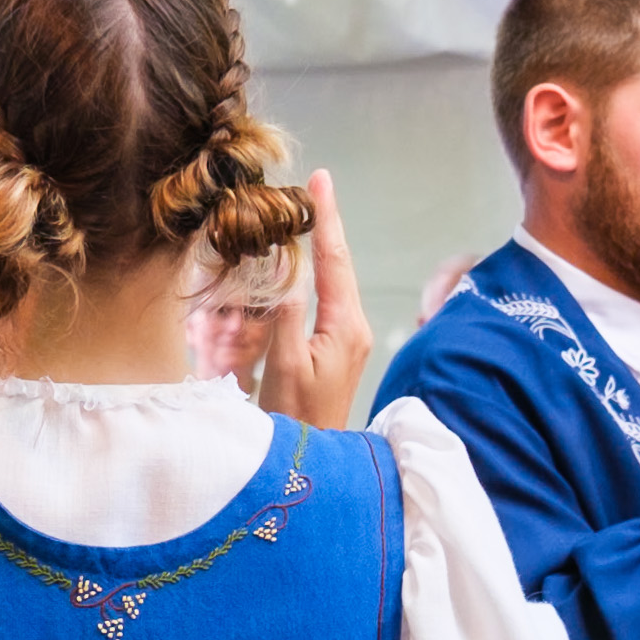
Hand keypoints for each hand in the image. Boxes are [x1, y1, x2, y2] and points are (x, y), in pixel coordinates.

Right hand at [254, 167, 371, 430]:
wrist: (314, 459)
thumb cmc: (297, 419)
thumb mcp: (285, 367)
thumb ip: (286, 317)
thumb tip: (289, 273)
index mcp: (345, 326)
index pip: (335, 260)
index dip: (327, 218)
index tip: (322, 180)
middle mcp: (354, 327)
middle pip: (339, 264)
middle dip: (326, 225)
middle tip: (315, 186)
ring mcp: (349, 337)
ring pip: (335, 279)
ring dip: (321, 247)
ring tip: (309, 213)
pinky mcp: (340, 347)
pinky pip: (328, 298)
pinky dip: (316, 274)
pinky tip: (306, 262)